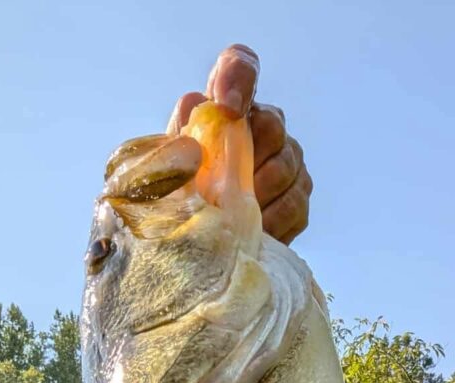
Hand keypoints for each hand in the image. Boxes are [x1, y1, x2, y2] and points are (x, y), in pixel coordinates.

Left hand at [167, 44, 312, 244]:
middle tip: (221, 188)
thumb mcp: (156, 174)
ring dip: (256, 195)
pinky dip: (271, 221)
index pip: (239, 67)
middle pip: (272, 123)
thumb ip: (169, 144)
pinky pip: (294, 204)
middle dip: (247, 157)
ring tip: (231, 217)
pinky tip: (251, 231)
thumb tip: (191, 116)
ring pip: (286, 166)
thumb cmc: (175, 203)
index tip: (228, 107)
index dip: (238, 79)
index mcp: (225, 108)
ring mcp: (287, 161)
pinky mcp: (297, 198)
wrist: (198, 244)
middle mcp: (263, 125)